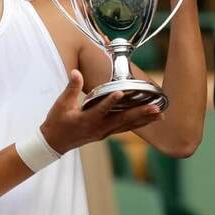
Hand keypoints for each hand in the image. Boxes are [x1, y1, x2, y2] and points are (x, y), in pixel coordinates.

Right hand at [40, 69, 162, 153]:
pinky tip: (149, 120)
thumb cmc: (57, 122)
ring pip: (126, 126)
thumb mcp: (61, 104)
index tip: (121, 93)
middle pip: (121, 120)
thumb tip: (76, 72)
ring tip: (159, 114)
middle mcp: (97, 128)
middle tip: (154, 108)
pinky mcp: (106, 134)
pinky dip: (138, 124)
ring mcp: (103, 132)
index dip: (110, 101)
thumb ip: (71, 88)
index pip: (100, 109)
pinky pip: (125, 128)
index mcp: (85, 120)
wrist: (55, 142)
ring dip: (144, 120)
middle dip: (139, 114)